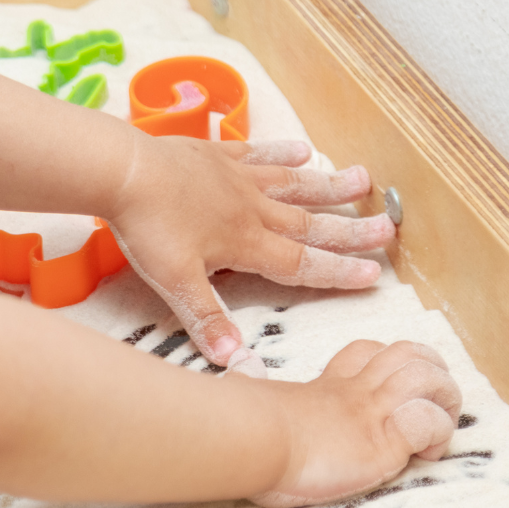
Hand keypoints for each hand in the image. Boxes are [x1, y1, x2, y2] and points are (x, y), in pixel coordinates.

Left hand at [108, 135, 394, 365]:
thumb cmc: (148, 227)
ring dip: (330, 186)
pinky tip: (305, 148)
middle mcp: (252, 210)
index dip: (339, 271)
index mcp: (247, 244)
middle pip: (311, 223)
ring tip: (364, 180)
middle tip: (387, 228)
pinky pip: (259, 153)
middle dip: (351, 230)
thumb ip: (208, 318)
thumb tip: (233, 359)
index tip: (373, 274)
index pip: (302, 264)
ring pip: (295, 184)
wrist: (121, 170)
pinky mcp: (217, 156)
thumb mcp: (175, 283)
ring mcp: (237, 179)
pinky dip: (283, 152)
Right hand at [252, 340, 460, 507]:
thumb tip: (236, 363)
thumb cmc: (245, 429)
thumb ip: (248, 380)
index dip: (387, 365)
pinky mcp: (385, 441)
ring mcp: (374, 412)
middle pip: (412, 353)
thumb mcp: (250, 397)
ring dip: (445, 402)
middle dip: (434, 375)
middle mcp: (357, 392)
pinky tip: (422, 455)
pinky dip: (436, 436)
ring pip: (429, 378)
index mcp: (329, 386)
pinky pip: (428, 422)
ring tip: (437, 430)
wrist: (253, 441)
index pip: (368, 354)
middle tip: (431, 407)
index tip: (386, 396)